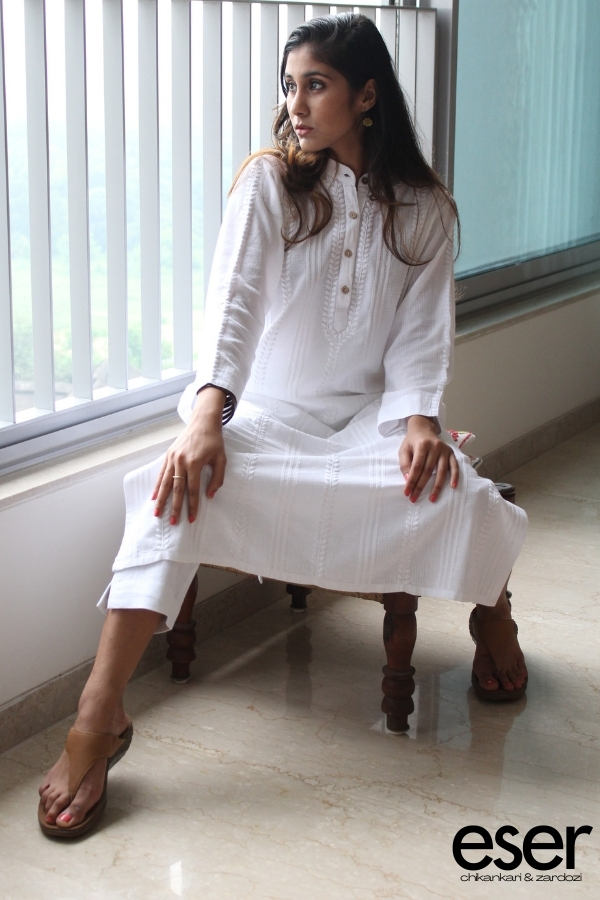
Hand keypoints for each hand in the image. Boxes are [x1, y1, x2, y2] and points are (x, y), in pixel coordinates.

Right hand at [152, 387, 226, 524]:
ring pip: (165, 483)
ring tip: (157, 514)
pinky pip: (161, 474)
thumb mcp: (221, 459)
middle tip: (173, 522)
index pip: (192, 490)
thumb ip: (217, 478)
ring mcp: (172, 458)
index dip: (192, 505)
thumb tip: (209, 496)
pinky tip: (153, 497)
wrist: (203, 421)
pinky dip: (157, 487)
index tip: (191, 518)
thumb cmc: (214, 441)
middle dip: (175, 507)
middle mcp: (181, 462)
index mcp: (195, 463)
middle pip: (177, 489)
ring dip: (161, 500)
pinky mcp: (168, 456)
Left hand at [399, 415, 458, 502]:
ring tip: (432, 499)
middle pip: (428, 471)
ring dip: (437, 487)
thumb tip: (408, 479)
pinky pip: (454, 466)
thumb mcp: (403, 450)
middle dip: (420, 486)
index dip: (412, 481)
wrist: (423, 428)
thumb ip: (404, 464)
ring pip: (441, 471)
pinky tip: (453, 487)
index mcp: (422, 445)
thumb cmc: (412, 442)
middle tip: (414, 499)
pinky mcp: (451, 453)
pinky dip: (455, 477)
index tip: (407, 493)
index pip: (416, 467)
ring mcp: (444, 450)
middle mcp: (435, 447)